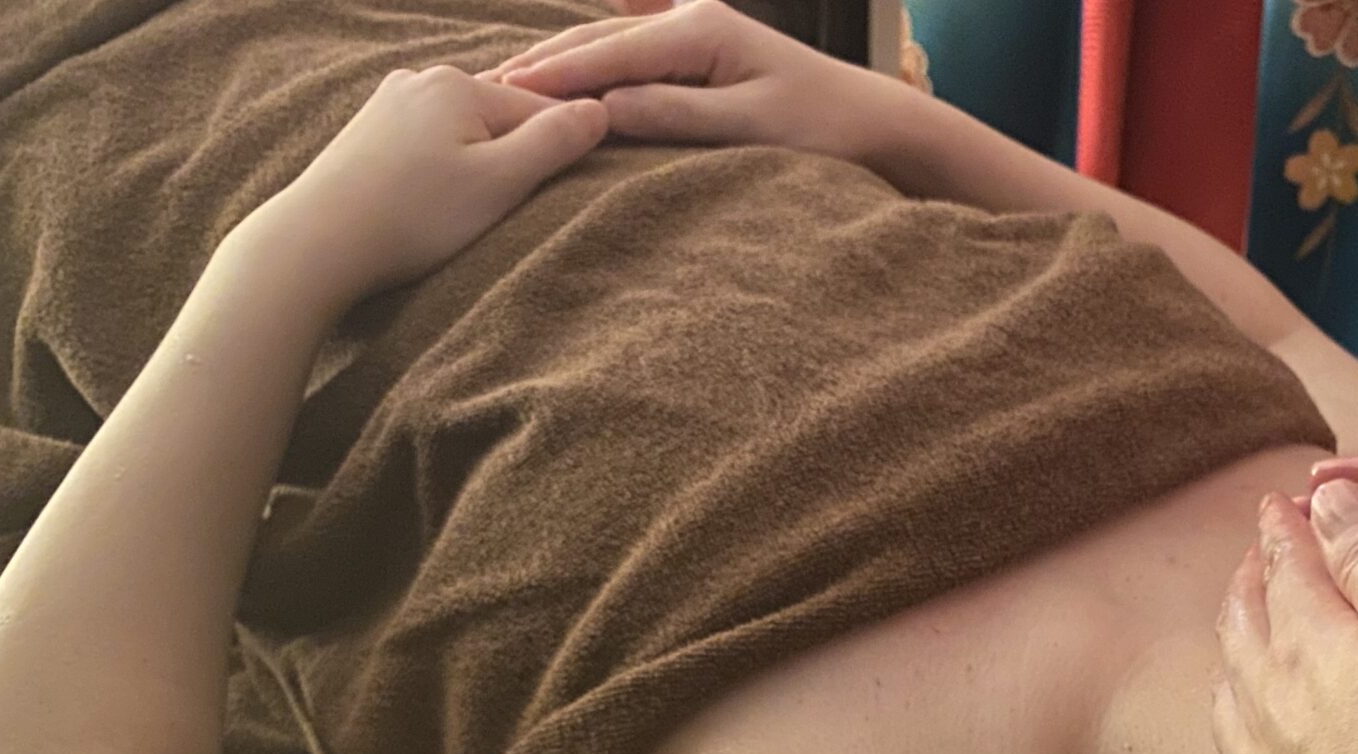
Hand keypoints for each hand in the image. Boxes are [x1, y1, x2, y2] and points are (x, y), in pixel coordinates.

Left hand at [251, 67, 607, 304]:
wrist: (319, 241)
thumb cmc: (415, 216)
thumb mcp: (501, 182)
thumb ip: (555, 142)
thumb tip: (599, 109)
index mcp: (461, 84)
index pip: (541, 110)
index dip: (560, 153)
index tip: (559, 194)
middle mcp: (423, 79)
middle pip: (501, 117)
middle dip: (515, 158)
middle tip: (506, 210)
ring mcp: (391, 102)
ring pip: (464, 131)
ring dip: (479, 165)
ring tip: (467, 209)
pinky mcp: (371, 130)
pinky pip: (431, 141)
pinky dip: (445, 167)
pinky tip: (434, 200)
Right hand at [485, 0, 913, 161]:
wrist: (878, 124)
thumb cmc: (826, 130)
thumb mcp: (749, 128)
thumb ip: (674, 115)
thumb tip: (603, 110)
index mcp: (700, 31)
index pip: (606, 56)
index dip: (551, 79)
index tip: (500, 98)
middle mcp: (692, 20)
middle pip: (596, 42)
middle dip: (539, 67)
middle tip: (478, 93)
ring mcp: (696, 32)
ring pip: (608, 45)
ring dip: (557, 66)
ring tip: (504, 89)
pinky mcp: (702, 53)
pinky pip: (630, 58)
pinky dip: (591, 68)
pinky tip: (560, 80)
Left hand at [1212, 482, 1357, 753]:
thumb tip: (1325, 500)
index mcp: (1304, 640)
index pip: (1285, 564)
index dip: (1288, 528)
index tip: (1284, 503)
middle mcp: (1260, 704)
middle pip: (1244, 625)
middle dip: (1253, 581)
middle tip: (1259, 557)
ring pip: (1230, 696)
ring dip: (1238, 653)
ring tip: (1247, 635)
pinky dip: (1242, 735)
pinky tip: (1253, 745)